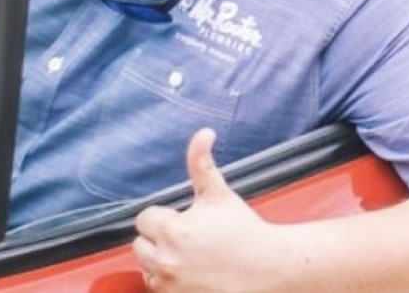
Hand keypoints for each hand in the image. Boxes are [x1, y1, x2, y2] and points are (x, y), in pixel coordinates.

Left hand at [131, 129, 290, 291]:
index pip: (144, 219)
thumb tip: (203, 132)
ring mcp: (170, 285)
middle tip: (188, 239)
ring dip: (160, 260)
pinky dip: (168, 281)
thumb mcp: (219, 194)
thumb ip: (201, 162)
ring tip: (190, 256)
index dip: (164, 217)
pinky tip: (190, 273)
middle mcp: (166, 261)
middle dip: (159, 239)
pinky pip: (155, 287)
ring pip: (146, 267)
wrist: (269, 268)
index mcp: (173, 231)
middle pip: (139, 244)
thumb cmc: (244, 231)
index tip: (185, 221)